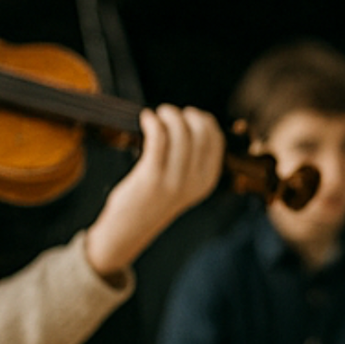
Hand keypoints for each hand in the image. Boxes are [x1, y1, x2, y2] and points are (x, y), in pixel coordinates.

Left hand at [85, 105, 224, 279]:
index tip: (188, 116)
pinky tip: (145, 118)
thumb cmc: (151, 201)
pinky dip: (152, 121)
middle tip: (168, 113)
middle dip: (185, 115)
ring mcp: (174, 180)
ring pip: (180, 132)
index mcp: (206, 181)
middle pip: (200, 132)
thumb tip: (191, 122)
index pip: (215, 139)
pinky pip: (158, 137)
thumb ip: (191, 161)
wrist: (128, 230)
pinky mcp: (152, 177)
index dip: (203, 120)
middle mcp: (194, 181)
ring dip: (167, 115)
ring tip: (155, 115)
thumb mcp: (182, 184)